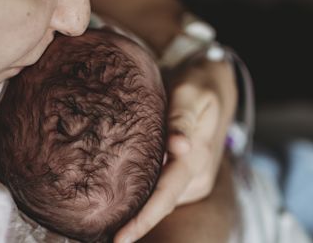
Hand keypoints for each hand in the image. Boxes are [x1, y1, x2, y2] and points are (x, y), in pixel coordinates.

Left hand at [114, 58, 236, 242]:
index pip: (166, 196)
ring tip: (100, 213)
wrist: (214, 85)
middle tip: (97, 234)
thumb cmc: (198, 85)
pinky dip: (142, 196)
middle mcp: (197, 176)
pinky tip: (119, 195)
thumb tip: (178, 147)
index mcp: (197, 158)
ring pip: (160, 200)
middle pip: (160, 205)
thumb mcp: (190, 92)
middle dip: (133, 224)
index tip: (118, 239)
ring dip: (135, 209)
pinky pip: (161, 191)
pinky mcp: (187, 178)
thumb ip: (182, 118)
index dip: (143, 220)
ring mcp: (194, 180)